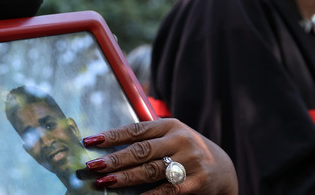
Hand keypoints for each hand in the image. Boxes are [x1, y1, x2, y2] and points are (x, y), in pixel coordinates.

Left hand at [82, 118, 237, 193]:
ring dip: (126, 178)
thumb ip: (148, 137)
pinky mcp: (196, 182)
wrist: (223, 169)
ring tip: (105, 182)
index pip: (136, 129)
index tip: (90, 141)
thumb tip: (109, 143)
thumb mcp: (172, 136)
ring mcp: (189, 161)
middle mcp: (180, 140)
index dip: (112, 135)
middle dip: (115, 159)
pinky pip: (168, 190)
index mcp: (171, 126)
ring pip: (151, 170)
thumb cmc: (187, 151)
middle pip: (142, 150)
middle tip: (93, 166)